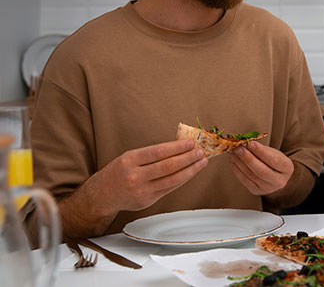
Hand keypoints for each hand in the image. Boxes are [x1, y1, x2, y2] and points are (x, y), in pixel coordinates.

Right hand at [85, 140, 207, 215]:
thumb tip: (179, 146)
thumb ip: (152, 154)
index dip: (177, 147)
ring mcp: (142, 190)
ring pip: (172, 180)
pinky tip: (191, 172)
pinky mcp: (148, 201)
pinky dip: (183, 179)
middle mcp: (135, 176)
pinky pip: (170, 189)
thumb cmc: (119, 171)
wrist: (102, 195)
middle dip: (188, 158)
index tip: (191, 143)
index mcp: (130, 160)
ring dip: (191, 170)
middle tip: (201, 152)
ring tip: (201, 162)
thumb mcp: (129, 157)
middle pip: (168, 166)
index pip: (159, 152)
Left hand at [228, 141, 294, 194]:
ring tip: (233, 152)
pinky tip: (233, 160)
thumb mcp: (273, 153)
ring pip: (251, 175)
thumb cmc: (273, 160)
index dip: (261, 151)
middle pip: (261, 170)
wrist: (275, 176)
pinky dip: (237, 169)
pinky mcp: (256, 191)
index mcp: (287, 168)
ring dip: (239, 162)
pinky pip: (244, 180)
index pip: (274, 160)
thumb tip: (244, 143)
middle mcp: (279, 181)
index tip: (250, 143)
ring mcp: (268, 188)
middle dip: (248, 158)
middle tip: (238, 148)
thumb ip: (261, 149)